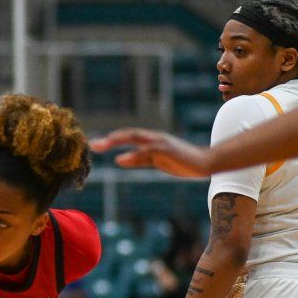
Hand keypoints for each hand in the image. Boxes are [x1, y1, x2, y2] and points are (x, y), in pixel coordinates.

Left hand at [90, 129, 214, 178]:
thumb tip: (118, 160)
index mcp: (151, 140)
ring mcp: (161, 142)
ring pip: (135, 137)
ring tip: (102, 145)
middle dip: (110, 139)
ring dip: (117, 140)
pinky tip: (120, 158)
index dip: (112, 140)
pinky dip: (133, 153)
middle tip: (93, 144)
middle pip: (128, 134)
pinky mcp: (167, 149)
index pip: (128, 137)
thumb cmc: (181, 162)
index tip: (96, 144)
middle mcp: (154, 138)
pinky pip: (147, 150)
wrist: (205, 163)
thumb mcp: (156, 162)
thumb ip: (138, 160)